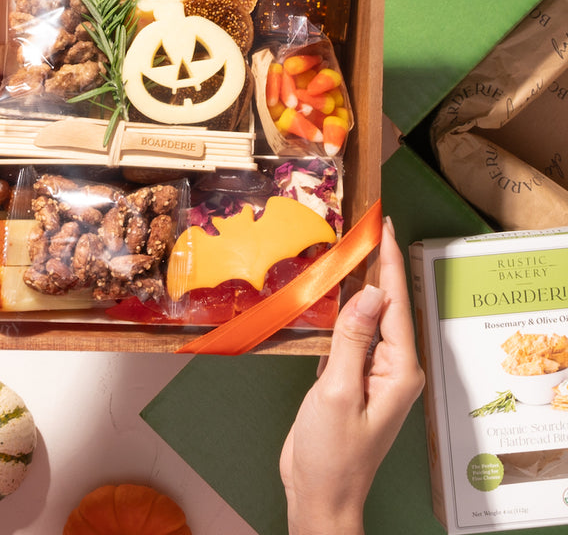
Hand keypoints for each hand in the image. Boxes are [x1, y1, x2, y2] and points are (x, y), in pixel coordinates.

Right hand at [279, 217, 424, 534]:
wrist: (319, 494)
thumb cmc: (331, 453)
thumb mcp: (338, 392)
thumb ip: (353, 340)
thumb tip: (371, 293)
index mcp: (398, 370)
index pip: (396, 303)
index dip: (389, 261)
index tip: (384, 225)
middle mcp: (391, 366)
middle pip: (386, 305)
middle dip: (378, 265)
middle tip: (367, 226)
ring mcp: (371, 371)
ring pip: (368, 317)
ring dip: (360, 284)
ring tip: (350, 248)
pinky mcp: (350, 377)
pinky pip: (351, 333)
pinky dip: (344, 309)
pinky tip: (333, 292)